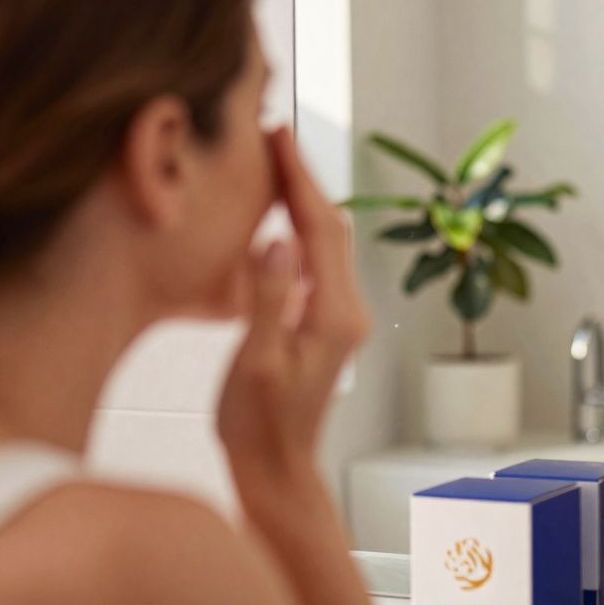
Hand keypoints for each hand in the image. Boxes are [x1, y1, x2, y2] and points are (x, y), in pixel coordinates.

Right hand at [217, 127, 369, 482]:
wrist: (278, 468)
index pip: (320, 229)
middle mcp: (347, 310)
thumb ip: (269, 298)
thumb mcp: (256, 361)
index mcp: (335, 314)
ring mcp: (339, 316)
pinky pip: (316, 262)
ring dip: (302, 201)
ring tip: (272, 162)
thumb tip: (279, 238)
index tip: (278, 136)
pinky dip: (298, 229)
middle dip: (304, 180)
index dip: (300, 179)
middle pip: (330, 228)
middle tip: (272, 136)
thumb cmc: (260, 425)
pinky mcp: (325, 323)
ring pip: (326, 243)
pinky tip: (275, 217)